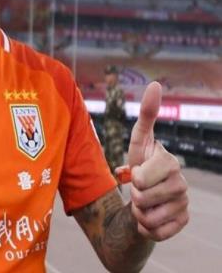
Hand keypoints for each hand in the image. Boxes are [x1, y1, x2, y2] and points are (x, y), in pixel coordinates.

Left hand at [119, 82, 188, 240]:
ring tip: (142, 203)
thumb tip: (156, 84)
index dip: (132, 178)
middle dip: (132, 196)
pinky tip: (149, 218)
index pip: (140, 177)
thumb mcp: (139, 141)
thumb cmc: (139, 166)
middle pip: (141, 198)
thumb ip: (147, 114)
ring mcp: (184, 203)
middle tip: (137, 190)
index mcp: (170, 162)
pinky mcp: (182, 222)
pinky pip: (156, 232)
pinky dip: (146, 229)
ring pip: (147, 216)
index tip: (136, 174)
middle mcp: (182, 182)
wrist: (142, 197)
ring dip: (137, 213)